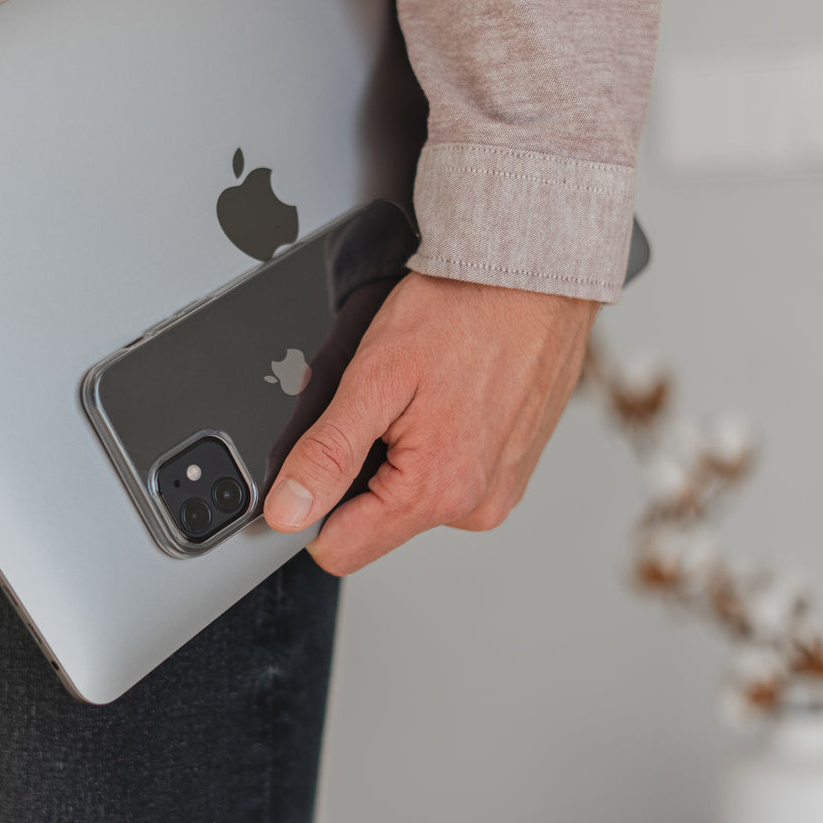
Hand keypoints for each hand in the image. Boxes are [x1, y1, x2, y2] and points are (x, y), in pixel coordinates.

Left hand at [262, 271, 598, 575]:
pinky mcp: (511, 471)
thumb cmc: (464, 310)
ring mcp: (499, 490)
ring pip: (411, 498)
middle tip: (378, 406)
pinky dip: (434, 443)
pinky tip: (444, 398)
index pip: (341, 549)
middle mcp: (476, 505)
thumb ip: (328, 454)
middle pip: (376, 523)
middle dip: (359, 469)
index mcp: (438, 491)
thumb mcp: (374, 377)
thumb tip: (288, 513)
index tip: (312, 462)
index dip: (309, 509)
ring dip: (397, 454)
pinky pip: (448, 477)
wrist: (534, 273)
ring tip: (418, 394)